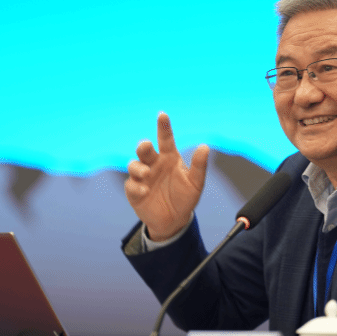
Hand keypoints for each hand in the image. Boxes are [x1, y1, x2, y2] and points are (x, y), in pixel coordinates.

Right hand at [125, 112, 208, 240]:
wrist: (174, 220)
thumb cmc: (185, 198)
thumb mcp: (195, 183)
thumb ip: (199, 166)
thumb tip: (205, 147)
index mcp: (169, 158)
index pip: (165, 139)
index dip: (163, 127)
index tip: (162, 114)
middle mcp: (154, 164)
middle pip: (144, 150)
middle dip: (143, 146)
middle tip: (146, 146)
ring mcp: (142, 177)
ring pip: (134, 165)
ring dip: (138, 168)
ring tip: (147, 174)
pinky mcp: (134, 191)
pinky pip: (131, 185)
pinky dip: (136, 187)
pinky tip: (145, 191)